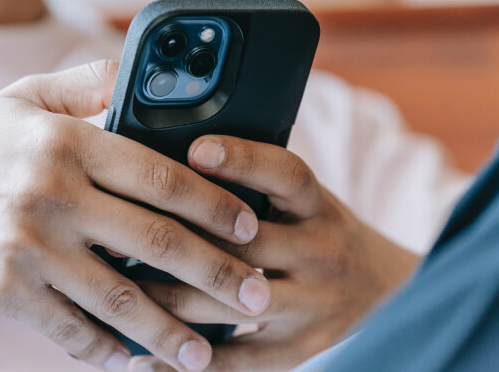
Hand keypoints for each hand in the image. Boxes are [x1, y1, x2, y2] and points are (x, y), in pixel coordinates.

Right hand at [0, 62, 270, 371]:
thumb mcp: (22, 98)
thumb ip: (87, 82)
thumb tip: (143, 66)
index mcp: (66, 141)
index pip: (161, 175)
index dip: (215, 204)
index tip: (250, 226)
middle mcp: (51, 193)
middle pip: (156, 242)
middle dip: (218, 274)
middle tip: (260, 297)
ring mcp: (28, 248)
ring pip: (121, 299)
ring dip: (174, 332)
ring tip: (209, 353)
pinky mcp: (6, 292)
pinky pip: (72, 330)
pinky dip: (108, 351)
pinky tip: (137, 363)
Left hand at [132, 136, 419, 371]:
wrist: (387, 293)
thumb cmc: (319, 232)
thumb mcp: (304, 199)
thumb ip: (255, 183)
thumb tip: (175, 154)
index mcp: (319, 206)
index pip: (285, 175)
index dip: (243, 159)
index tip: (195, 148)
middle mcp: (320, 253)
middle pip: (243, 244)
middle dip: (174, 238)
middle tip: (112, 231)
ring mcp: (310, 306)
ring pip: (226, 303)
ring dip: (164, 298)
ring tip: (112, 288)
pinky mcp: (296, 351)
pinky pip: (234, 363)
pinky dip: (182, 366)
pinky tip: (139, 362)